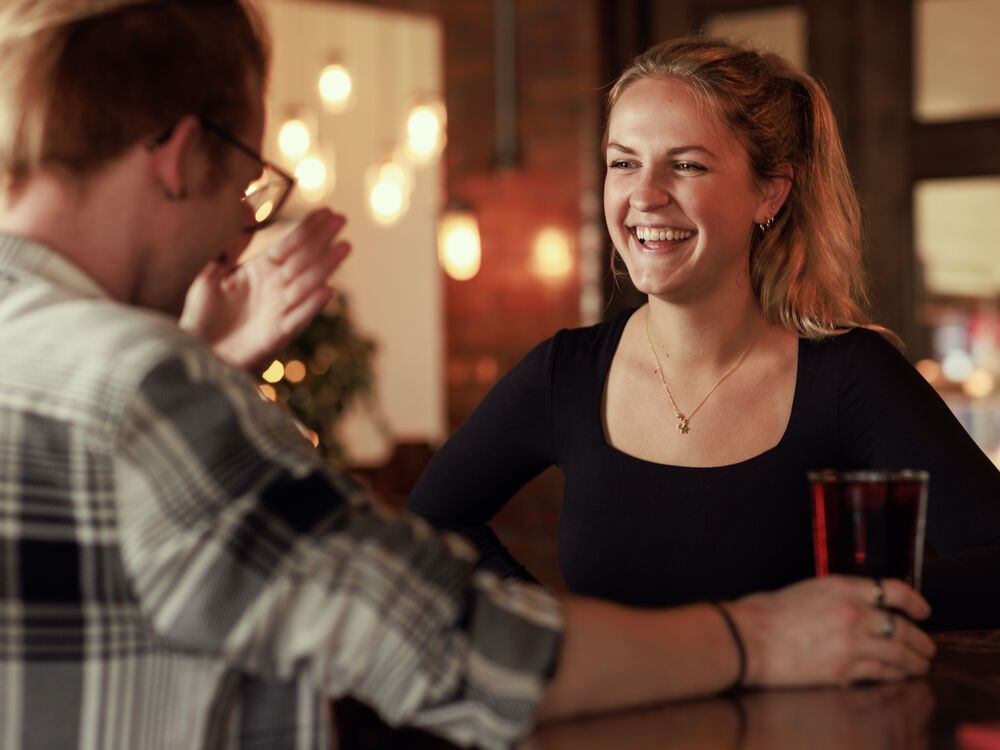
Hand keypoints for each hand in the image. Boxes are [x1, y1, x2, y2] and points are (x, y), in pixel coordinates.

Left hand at [181, 209, 349, 371]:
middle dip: (323, 239)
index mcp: (260, 272)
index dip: (307, 229)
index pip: (289, 245)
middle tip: (342, 219)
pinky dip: (312, 306)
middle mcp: (274, 288)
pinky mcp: (277, 335)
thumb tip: (241, 214)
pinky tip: (328, 291)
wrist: (197, 352)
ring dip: (326, 266)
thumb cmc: (202, 316)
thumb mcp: (210, 276)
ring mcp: (279, 310)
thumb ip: (230, 249)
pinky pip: (299, 318)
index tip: (326, 211)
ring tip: (344, 247)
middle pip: (304, 259)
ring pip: (308, 284)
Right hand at [729, 576, 935, 687]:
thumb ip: (836, 598)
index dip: (915, 602)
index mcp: (843, 587)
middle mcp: (855, 614)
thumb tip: (853, 609)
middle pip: (903, 627)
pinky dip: (894, 675)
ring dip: (914, 661)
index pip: (895, 591)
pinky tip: (898, 676)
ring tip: (920, 666)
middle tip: (927, 647)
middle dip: (921, 640)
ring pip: (899, 654)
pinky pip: (880, 673)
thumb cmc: (766, 613)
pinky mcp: (844, 671)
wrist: (749, 638)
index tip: (923, 611)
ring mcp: (852, 644)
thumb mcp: (807, 590)